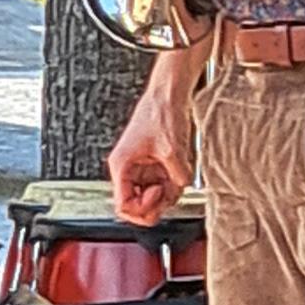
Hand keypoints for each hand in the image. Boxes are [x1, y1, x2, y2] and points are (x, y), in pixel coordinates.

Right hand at [108, 89, 193, 225]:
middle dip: (156, 203)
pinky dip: (173, 185)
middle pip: (136, 205)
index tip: (158, 197)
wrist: (168, 96)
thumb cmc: (160, 113)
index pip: (123, 204)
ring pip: (151, 198)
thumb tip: (182, 186)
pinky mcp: (155, 165)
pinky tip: (180, 173)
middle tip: (170, 193)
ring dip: (167, 194)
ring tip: (178, 179)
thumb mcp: (171, 148)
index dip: (142, 208)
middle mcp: (129, 170)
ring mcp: (142, 169)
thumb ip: (178, 173)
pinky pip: (162, 185)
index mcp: (122, 166)